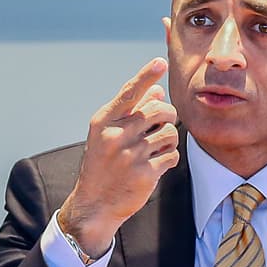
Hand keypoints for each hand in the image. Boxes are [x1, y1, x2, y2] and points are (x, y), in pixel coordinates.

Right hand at [55, 58, 178, 259]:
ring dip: (169, 138)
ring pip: (169, 133)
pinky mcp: (145, 174)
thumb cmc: (103, 164)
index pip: (129, 92)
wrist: (94, 203)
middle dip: (167, 114)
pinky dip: (169, 158)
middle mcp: (116, 136)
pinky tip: (157, 164)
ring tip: (156, 147)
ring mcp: (131, 155)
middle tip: (162, 123)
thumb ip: (131, 112)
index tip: (160, 62)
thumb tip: (157, 91)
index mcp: (104, 121)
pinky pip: (172, 155)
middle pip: (158, 110)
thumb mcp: (108, 135)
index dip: (146, 75)